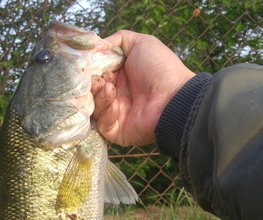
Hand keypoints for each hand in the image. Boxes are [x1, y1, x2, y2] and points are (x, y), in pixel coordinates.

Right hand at [92, 31, 194, 146]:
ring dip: (98, 96)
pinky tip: (117, 105)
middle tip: (98, 79)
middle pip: (91, 92)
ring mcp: (117, 115)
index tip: (92, 65)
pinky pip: (102, 125)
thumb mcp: (139, 43)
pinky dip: (106, 113)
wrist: (173, 97)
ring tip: (109, 88)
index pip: (96, 74)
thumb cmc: (160, 69)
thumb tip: (95, 47)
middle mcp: (117, 95)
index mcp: (121, 76)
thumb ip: (117, 41)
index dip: (92, 69)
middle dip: (92, 84)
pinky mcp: (117, 132)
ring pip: (94, 109)